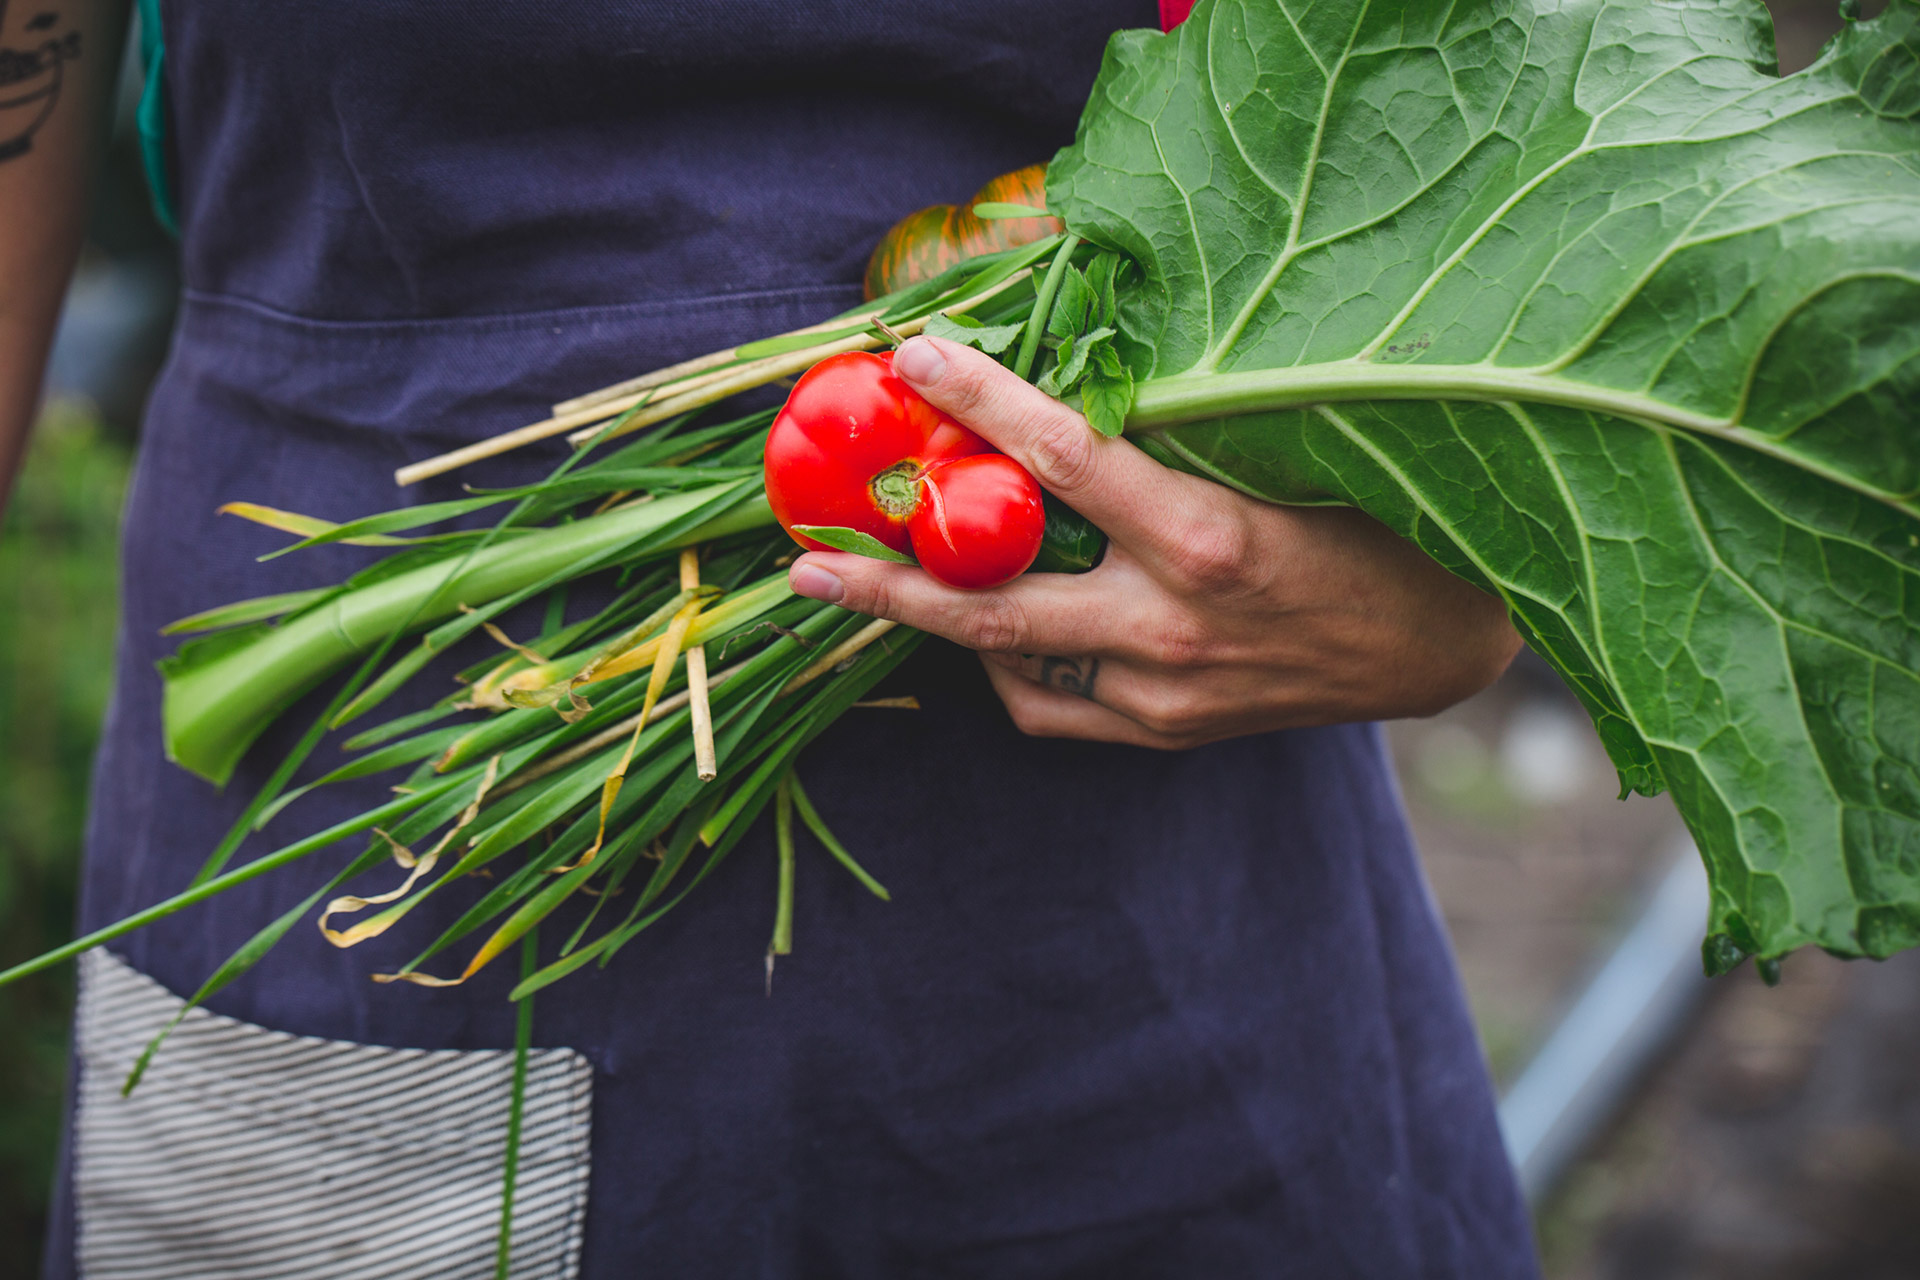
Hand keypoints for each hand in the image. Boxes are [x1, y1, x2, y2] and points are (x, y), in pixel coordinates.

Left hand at [786, 336, 1521, 748]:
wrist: (1435, 646)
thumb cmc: (1373, 522)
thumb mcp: (1285, 455)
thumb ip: (1177, 429)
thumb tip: (1064, 378)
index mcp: (1207, 538)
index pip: (1063, 457)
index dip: (980, 400)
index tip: (910, 358)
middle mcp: (1171, 626)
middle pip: (989, 605)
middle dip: (884, 586)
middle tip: (804, 568)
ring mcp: (1161, 693)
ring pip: (1007, 664)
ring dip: (943, 622)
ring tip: (893, 582)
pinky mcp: (1162, 735)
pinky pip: (1048, 706)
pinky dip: (1011, 663)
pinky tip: (1007, 625)